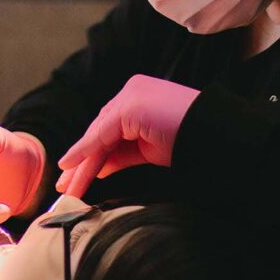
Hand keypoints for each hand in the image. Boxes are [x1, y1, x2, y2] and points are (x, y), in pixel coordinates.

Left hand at [55, 74, 200, 197]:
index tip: (77, 176)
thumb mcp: (149, 149)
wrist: (214, 133)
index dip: (91, 154)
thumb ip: (122, 154)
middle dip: (81, 161)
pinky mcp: (130, 108)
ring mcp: (130, 97)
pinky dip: (85, 151)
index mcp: (138, 96)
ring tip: (67, 187)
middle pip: (99, 132)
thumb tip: (98, 167)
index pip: (108, 129)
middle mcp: (131, 92)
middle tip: (65, 184)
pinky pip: (102, 134)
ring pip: (98, 136)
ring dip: (81, 164)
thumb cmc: (189, 140)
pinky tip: (71, 166)